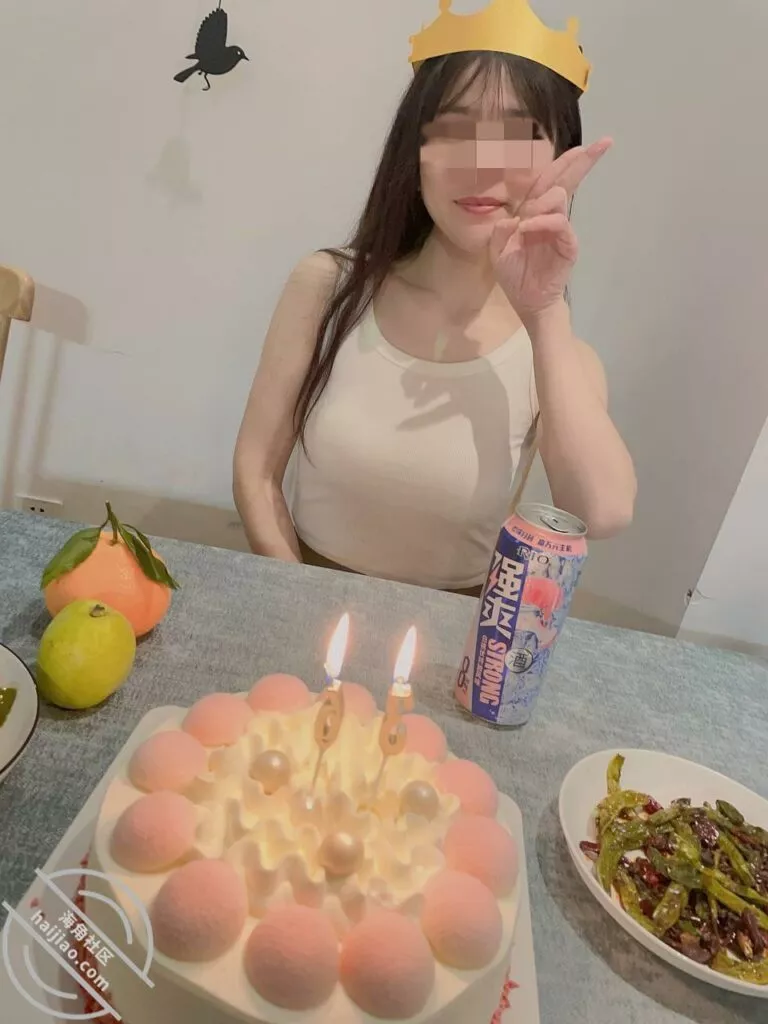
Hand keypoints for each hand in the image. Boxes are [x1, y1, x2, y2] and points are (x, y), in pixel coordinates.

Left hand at [490, 138, 612, 325]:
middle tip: (603, 143)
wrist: (527, 301)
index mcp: (533, 213)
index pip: (546, 181)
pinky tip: (528, 227)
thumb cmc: (514, 275)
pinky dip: (544, 221)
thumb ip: (500, 232)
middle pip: (565, 180)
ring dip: (542, 200)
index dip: (561, 162)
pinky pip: (559, 224)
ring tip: (526, 219)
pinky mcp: (567, 244)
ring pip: (559, 197)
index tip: (578, 146)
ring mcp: (560, 229)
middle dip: (581, 161)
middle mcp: (549, 216)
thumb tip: (514, 218)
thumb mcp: (497, 252)